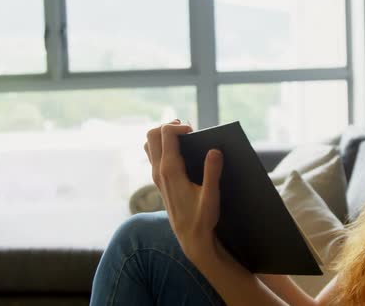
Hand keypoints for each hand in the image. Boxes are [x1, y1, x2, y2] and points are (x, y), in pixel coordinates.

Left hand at [143, 119, 223, 257]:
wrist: (190, 238)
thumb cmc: (202, 218)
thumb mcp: (211, 196)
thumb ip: (212, 173)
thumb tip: (215, 150)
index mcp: (170, 170)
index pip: (166, 134)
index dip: (180, 127)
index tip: (195, 131)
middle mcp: (159, 171)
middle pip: (152, 135)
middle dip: (169, 126)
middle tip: (188, 130)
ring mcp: (156, 176)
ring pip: (150, 144)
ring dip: (163, 136)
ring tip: (184, 137)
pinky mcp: (159, 181)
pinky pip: (153, 155)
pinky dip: (163, 146)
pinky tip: (180, 152)